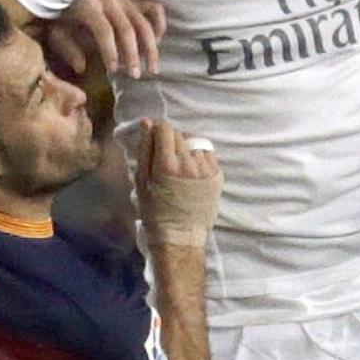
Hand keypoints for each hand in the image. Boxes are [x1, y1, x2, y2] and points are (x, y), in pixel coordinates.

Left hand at [44, 0, 166, 77]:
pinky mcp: (136, 0)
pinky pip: (155, 10)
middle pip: (127, 30)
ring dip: (151, 48)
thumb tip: (81, 66)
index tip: (114, 72)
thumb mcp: (58, 37)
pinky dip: (159, 26)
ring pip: (145, 24)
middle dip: (133, 56)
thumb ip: (68, 50)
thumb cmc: (66, 24)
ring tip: (151, 69)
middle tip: (135, 76)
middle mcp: (110, 0)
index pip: (104, 31)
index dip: (110, 53)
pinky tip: (157, 43)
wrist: (73, 4)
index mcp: (89, 6)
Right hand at [135, 119, 222, 247]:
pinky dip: (198, 156)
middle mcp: (190, 164)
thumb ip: (145, 149)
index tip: (154, 144)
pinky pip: (207, 153)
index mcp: (168, 164)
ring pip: (195, 141)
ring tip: (178, 165)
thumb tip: (147, 122)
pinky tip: (190, 170)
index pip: (165, 128)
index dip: (157, 133)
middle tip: (164, 159)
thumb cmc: (154, 211)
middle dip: (169, 140)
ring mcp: (206, 170)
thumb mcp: (141, 181)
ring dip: (185, 147)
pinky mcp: (217, 176)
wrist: (179, 236)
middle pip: (179, 134)